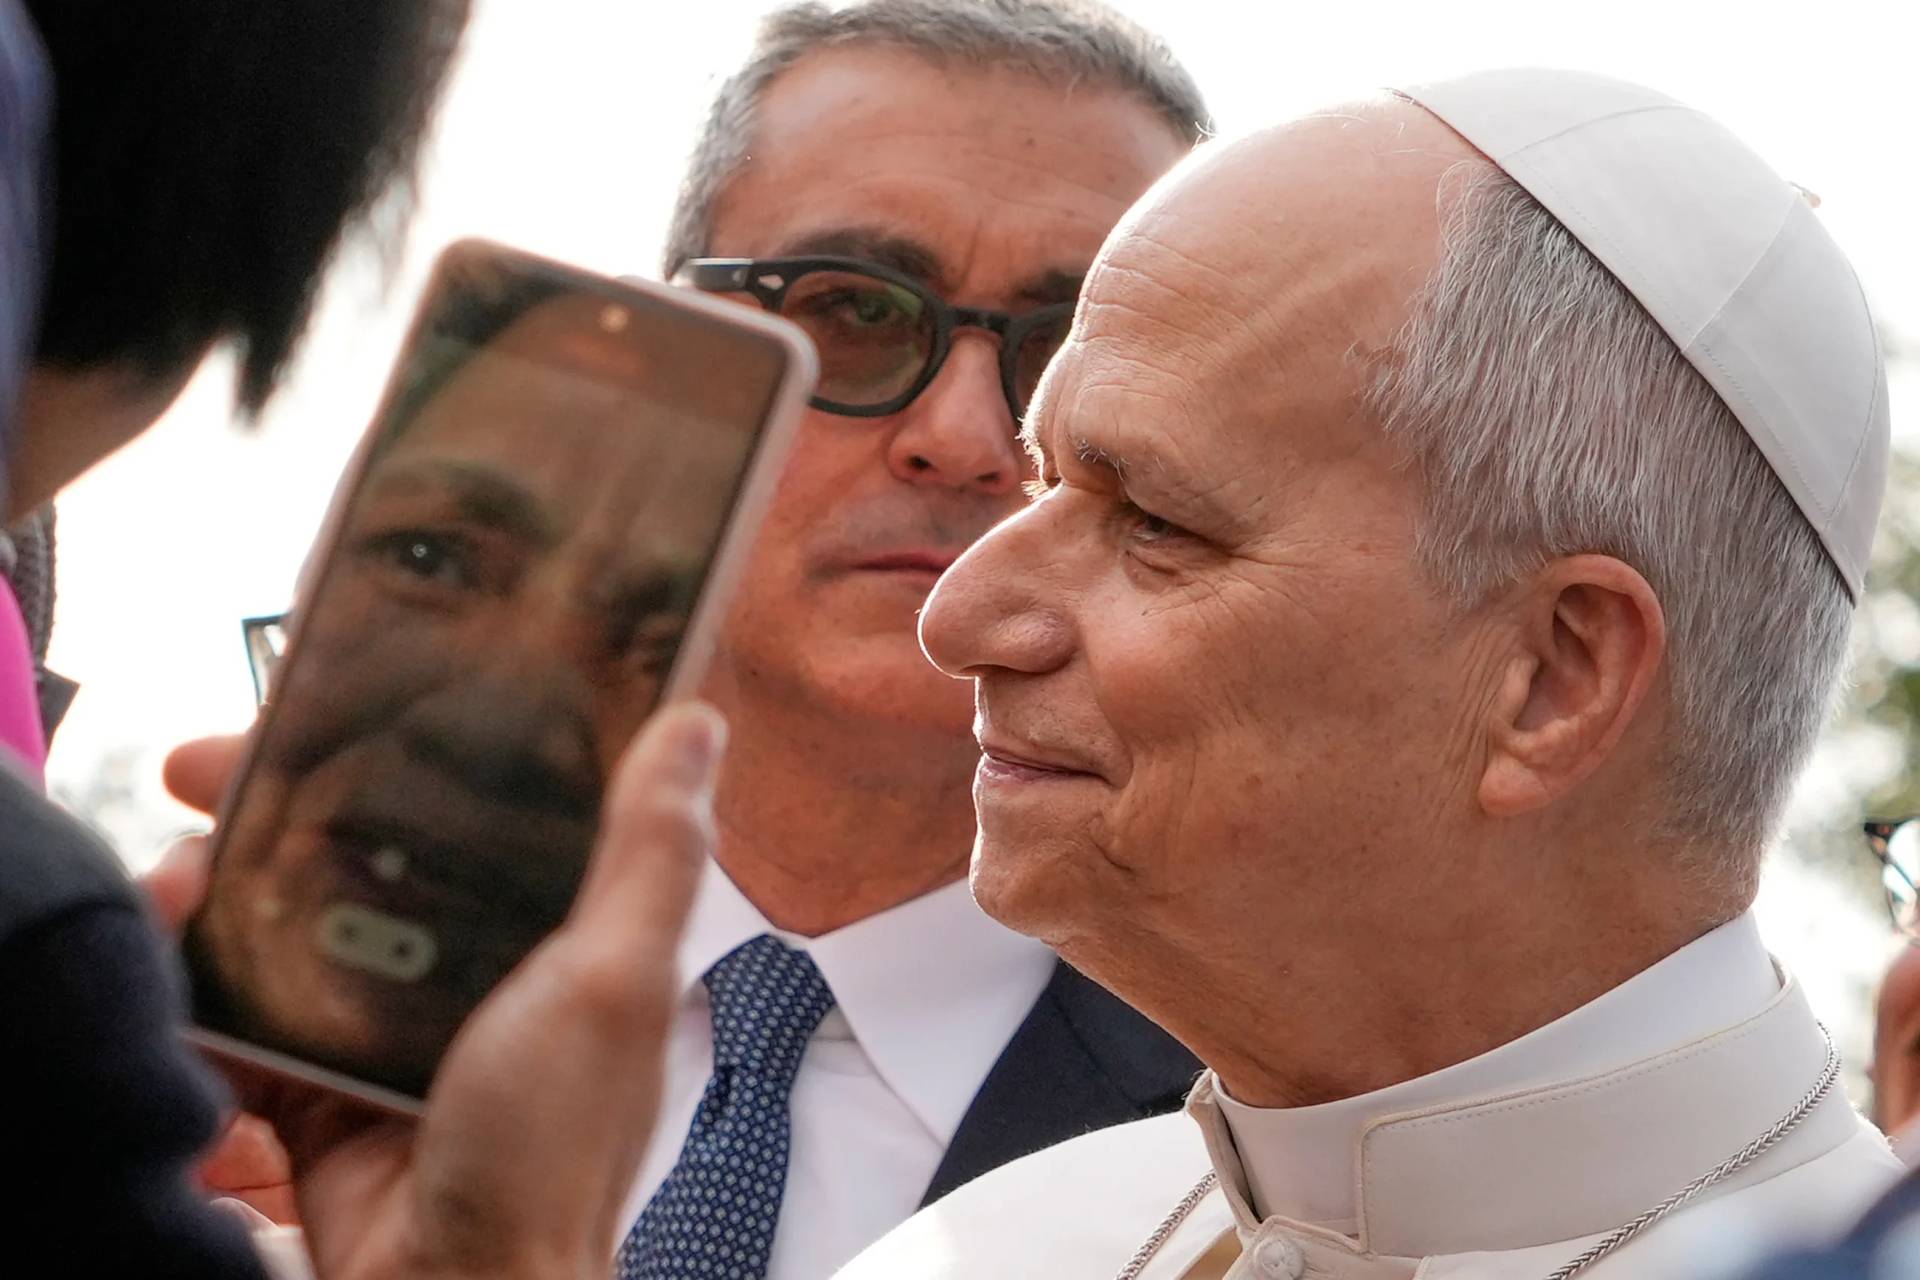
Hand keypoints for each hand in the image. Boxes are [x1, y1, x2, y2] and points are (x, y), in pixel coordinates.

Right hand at [168, 704, 722, 1279]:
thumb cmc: (556, 1148)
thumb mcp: (615, 981)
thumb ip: (651, 855)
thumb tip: (697, 726)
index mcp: (552, 930)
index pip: (476, 805)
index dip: (409, 743)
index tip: (342, 697)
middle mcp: (471, 966)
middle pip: (365, 848)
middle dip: (280, 801)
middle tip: (204, 770)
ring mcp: (387, 1024)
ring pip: (291, 916)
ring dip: (224, 878)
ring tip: (179, 865)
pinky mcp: (314, 1082)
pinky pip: (243, 1008)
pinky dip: (197, 972)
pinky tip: (169, 938)